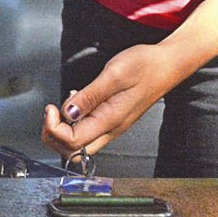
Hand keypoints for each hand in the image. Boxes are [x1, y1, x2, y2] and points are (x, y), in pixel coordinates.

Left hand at [41, 43, 184, 160]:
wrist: (166, 65)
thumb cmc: (145, 67)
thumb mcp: (114, 74)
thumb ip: (89, 96)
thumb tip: (67, 113)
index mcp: (110, 120)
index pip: (73, 142)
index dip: (54, 128)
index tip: (51, 108)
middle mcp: (110, 129)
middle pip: (73, 151)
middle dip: (54, 135)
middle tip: (52, 111)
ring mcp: (111, 126)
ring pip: (79, 144)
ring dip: (63, 129)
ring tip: (66, 105)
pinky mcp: (111, 119)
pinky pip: (87, 131)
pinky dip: (74, 122)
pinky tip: (77, 103)